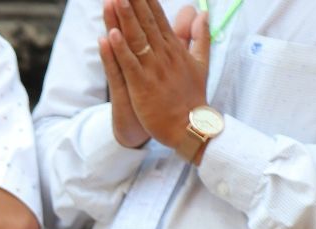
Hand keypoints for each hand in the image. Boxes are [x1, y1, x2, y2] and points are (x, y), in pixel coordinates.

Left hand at [104, 0, 209, 152]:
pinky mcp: (143, 87)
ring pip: (137, 39)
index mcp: (174, 49)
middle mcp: (164, 55)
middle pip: (146, 22)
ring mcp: (153, 70)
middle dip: (134, 2)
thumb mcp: (201, 64)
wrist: (192, 128)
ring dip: (126, 18)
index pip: (158, 17)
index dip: (147, 0)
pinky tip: (112, 35)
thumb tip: (203, 13)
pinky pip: (130, 65)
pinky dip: (121, 51)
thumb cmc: (193, 99)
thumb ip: (200, 37)